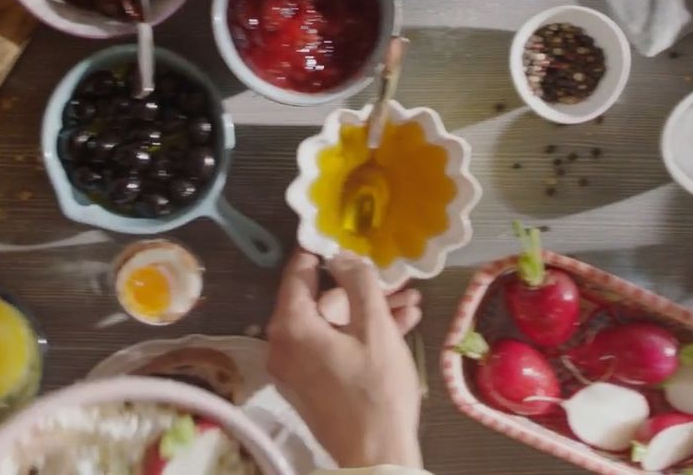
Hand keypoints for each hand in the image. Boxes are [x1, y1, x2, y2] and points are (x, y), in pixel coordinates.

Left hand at [265, 251, 421, 469]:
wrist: (376, 455)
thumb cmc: (377, 390)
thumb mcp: (374, 328)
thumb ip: (358, 283)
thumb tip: (341, 256)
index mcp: (291, 326)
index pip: (298, 273)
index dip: (322, 253)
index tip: (344, 238)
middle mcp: (283, 345)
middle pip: (320, 303)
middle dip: (361, 290)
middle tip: (397, 282)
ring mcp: (295, 369)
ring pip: (332, 326)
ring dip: (369, 313)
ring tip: (410, 304)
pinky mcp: (310, 387)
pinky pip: (331, 348)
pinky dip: (359, 337)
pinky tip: (398, 327)